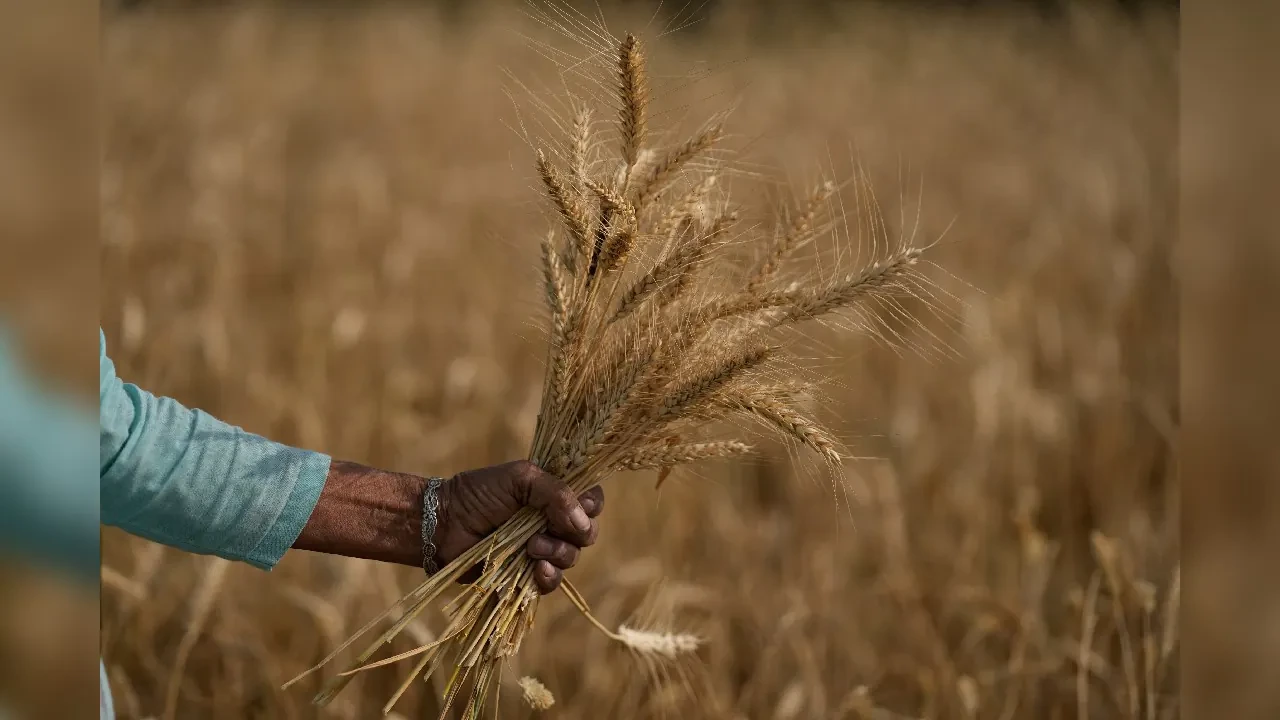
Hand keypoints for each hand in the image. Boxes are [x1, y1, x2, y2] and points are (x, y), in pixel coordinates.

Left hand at [436, 460, 602, 593]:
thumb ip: (556, 493)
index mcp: (554, 495)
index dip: (591, 506)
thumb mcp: (521, 478)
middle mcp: (553, 522)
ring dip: (558, 553)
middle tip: (547, 527)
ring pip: (572, 557)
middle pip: (588, 532)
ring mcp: (541, 549)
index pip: (592, 500)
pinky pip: (552, 582)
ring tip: (531, 547)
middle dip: (575, 533)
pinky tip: (536, 569)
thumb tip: (584, 523)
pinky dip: (549, 576)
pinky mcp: (527, 574)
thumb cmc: (480, 493)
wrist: (445, 522)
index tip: (579, 506)